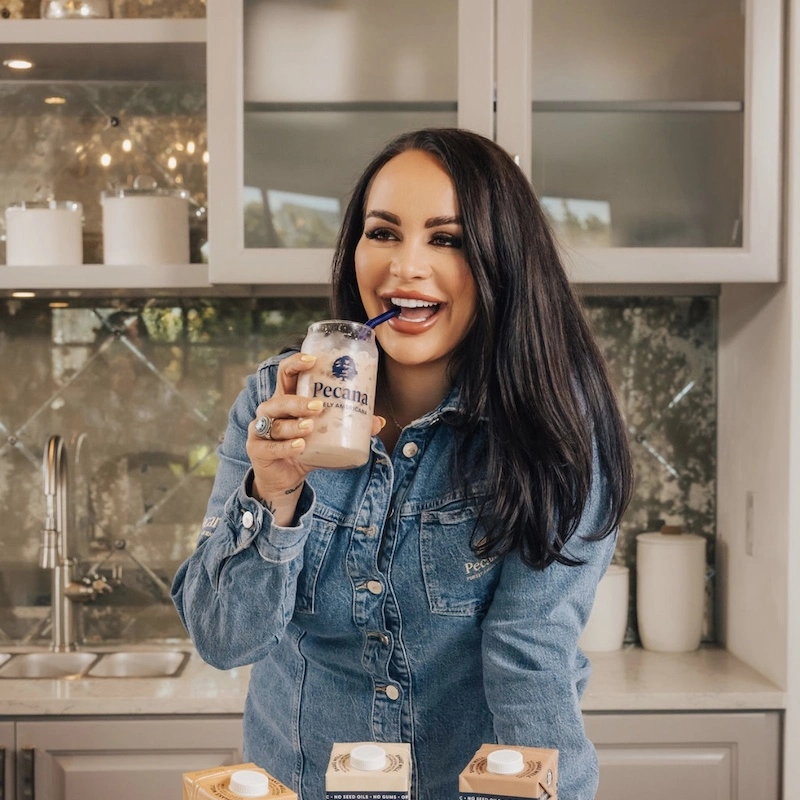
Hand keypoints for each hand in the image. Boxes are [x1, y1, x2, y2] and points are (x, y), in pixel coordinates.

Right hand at [246, 353, 385, 523]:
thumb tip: (378, 421)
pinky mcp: (258, 451)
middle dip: (298, 402)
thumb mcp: (327, 436)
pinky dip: (286, 447)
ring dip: (294, 426)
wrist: (285, 478)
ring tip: (311, 427)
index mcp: (286, 398)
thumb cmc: (305, 447)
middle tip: (319, 406)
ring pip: (276, 424)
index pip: (286, 373)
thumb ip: (348, 427)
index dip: (296, 363)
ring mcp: (261, 431)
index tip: (313, 360)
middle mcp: (271, 411)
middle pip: (280, 400)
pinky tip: (299, 446)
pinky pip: (270, 447)